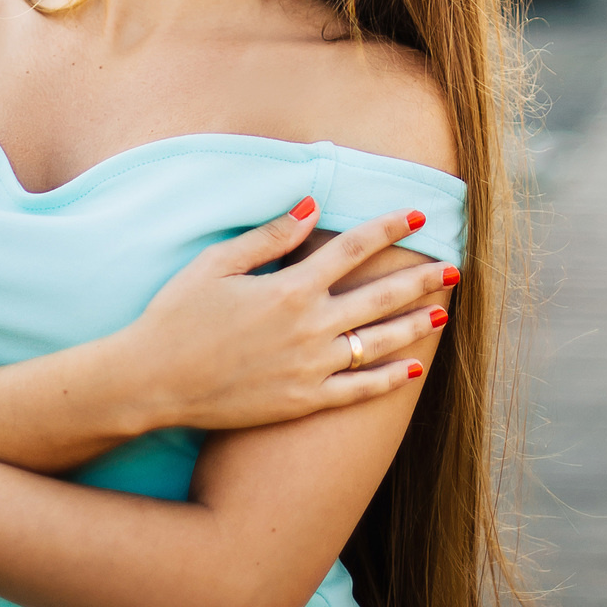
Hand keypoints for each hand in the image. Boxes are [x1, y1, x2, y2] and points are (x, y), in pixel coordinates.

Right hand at [131, 202, 457, 435]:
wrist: (152, 381)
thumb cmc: (177, 316)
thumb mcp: (216, 264)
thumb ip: (269, 236)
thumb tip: (311, 204)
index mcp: (289, 288)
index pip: (353, 248)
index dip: (390, 229)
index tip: (420, 216)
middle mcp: (309, 327)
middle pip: (379, 296)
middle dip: (420, 279)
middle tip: (453, 268)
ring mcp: (310, 368)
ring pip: (378, 343)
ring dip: (414, 324)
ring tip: (442, 312)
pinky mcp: (303, 401)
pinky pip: (359, 389)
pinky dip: (390, 378)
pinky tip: (414, 367)